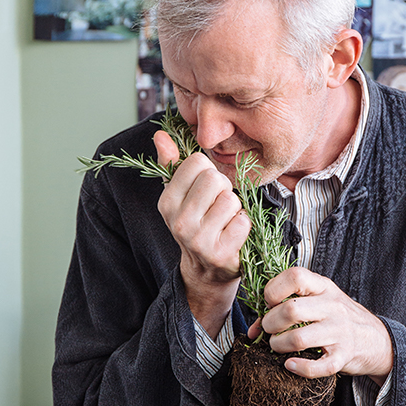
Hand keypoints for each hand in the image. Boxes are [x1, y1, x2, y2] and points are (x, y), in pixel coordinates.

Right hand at [154, 130, 250, 334]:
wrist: (206, 271)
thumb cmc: (198, 224)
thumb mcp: (181, 196)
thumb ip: (172, 163)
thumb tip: (160, 134)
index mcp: (167, 202)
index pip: (197, 162)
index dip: (208, 173)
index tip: (205, 191)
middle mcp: (179, 222)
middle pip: (215, 178)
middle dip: (224, 189)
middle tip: (218, 208)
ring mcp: (199, 240)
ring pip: (232, 199)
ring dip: (235, 209)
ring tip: (225, 222)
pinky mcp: (221, 254)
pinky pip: (244, 221)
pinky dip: (244, 225)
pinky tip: (234, 235)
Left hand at [248, 266, 393, 383]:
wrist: (376, 339)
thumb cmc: (337, 317)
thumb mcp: (318, 301)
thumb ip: (288, 305)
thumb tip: (253, 330)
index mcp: (323, 287)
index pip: (295, 276)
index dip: (273, 290)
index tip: (269, 303)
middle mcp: (333, 306)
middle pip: (290, 310)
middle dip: (270, 323)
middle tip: (269, 330)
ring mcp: (340, 331)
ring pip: (298, 338)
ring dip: (278, 345)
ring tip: (277, 346)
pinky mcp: (343, 356)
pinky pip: (317, 366)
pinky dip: (299, 368)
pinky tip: (290, 364)